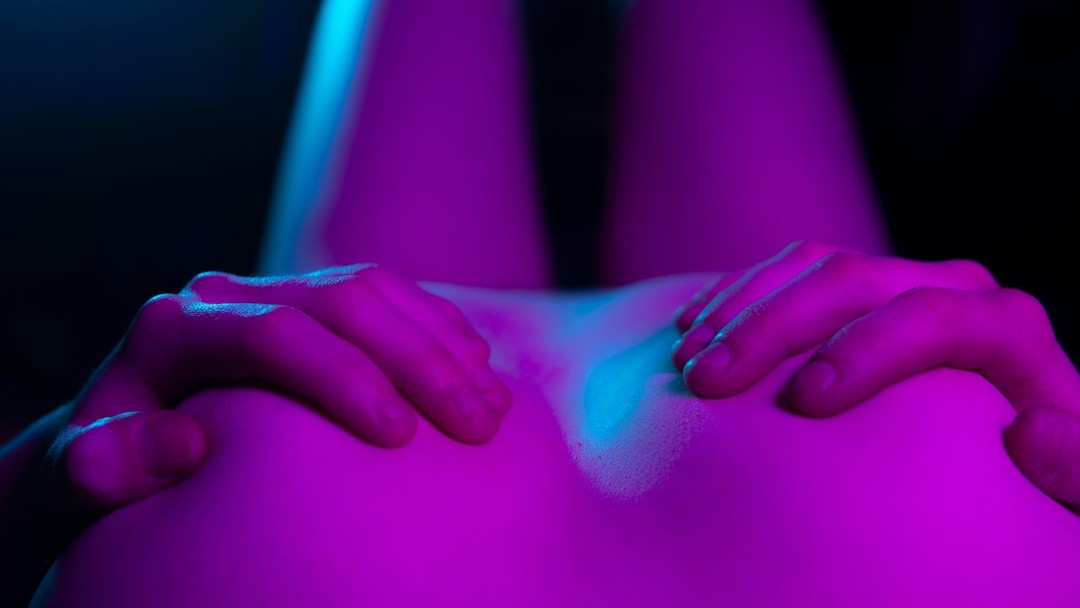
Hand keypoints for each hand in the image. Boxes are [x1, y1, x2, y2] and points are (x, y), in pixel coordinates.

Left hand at [53, 264, 509, 508]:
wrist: (119, 439)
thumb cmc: (110, 470)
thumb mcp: (84, 480)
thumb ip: (104, 466)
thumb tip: (184, 442)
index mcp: (175, 328)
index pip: (276, 332)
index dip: (344, 377)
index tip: (400, 437)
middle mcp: (230, 295)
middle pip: (343, 299)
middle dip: (419, 359)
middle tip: (477, 422)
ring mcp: (277, 293)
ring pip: (376, 291)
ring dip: (443, 342)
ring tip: (493, 402)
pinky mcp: (312, 308)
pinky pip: (389, 298)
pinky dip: (439, 330)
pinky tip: (480, 366)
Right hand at [671, 240, 1079, 509]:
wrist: (1010, 424)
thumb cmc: (1036, 465)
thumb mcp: (1076, 486)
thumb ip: (1075, 468)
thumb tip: (1028, 432)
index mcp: (1005, 327)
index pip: (933, 315)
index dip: (866, 350)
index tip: (804, 402)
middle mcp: (947, 288)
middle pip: (851, 280)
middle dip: (769, 327)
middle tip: (705, 380)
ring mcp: (892, 281)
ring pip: (808, 266)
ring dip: (738, 308)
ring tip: (685, 362)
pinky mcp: (851, 289)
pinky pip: (785, 272)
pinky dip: (733, 297)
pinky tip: (692, 329)